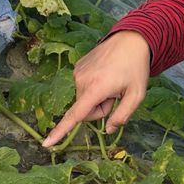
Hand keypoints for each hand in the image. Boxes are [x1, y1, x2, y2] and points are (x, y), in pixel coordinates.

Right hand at [42, 31, 150, 146]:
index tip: (46, 143)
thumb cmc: (136, 68)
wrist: (130, 40)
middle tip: (116, 95)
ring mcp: (77, 72)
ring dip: (97, 97)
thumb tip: (107, 131)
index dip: (60, 131)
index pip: (75, 115)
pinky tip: (105, 75)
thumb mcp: (136, 95)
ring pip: (83, 99)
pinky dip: (93, 87)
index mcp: (96, 88)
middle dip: (99, 109)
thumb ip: (122, 116)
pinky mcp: (77, 66)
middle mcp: (81, 80)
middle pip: (85, 110)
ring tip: (111, 82)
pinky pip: (82, 87)